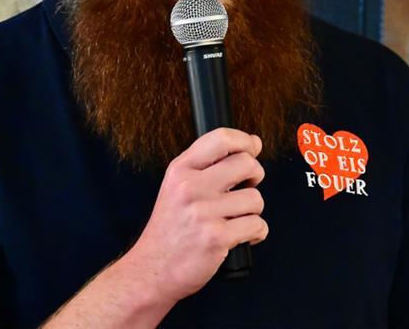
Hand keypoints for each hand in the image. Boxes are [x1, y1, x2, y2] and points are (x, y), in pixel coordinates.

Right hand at [124, 128, 266, 304]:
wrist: (151, 269)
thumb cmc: (169, 228)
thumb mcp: (177, 186)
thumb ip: (210, 164)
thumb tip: (254, 143)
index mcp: (180, 170)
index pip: (221, 138)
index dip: (244, 141)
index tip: (252, 148)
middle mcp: (190, 187)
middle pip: (246, 164)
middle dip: (255, 176)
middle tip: (246, 188)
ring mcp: (203, 212)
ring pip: (255, 198)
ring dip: (253, 211)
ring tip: (236, 219)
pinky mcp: (216, 238)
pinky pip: (257, 226)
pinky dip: (256, 233)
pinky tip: (241, 236)